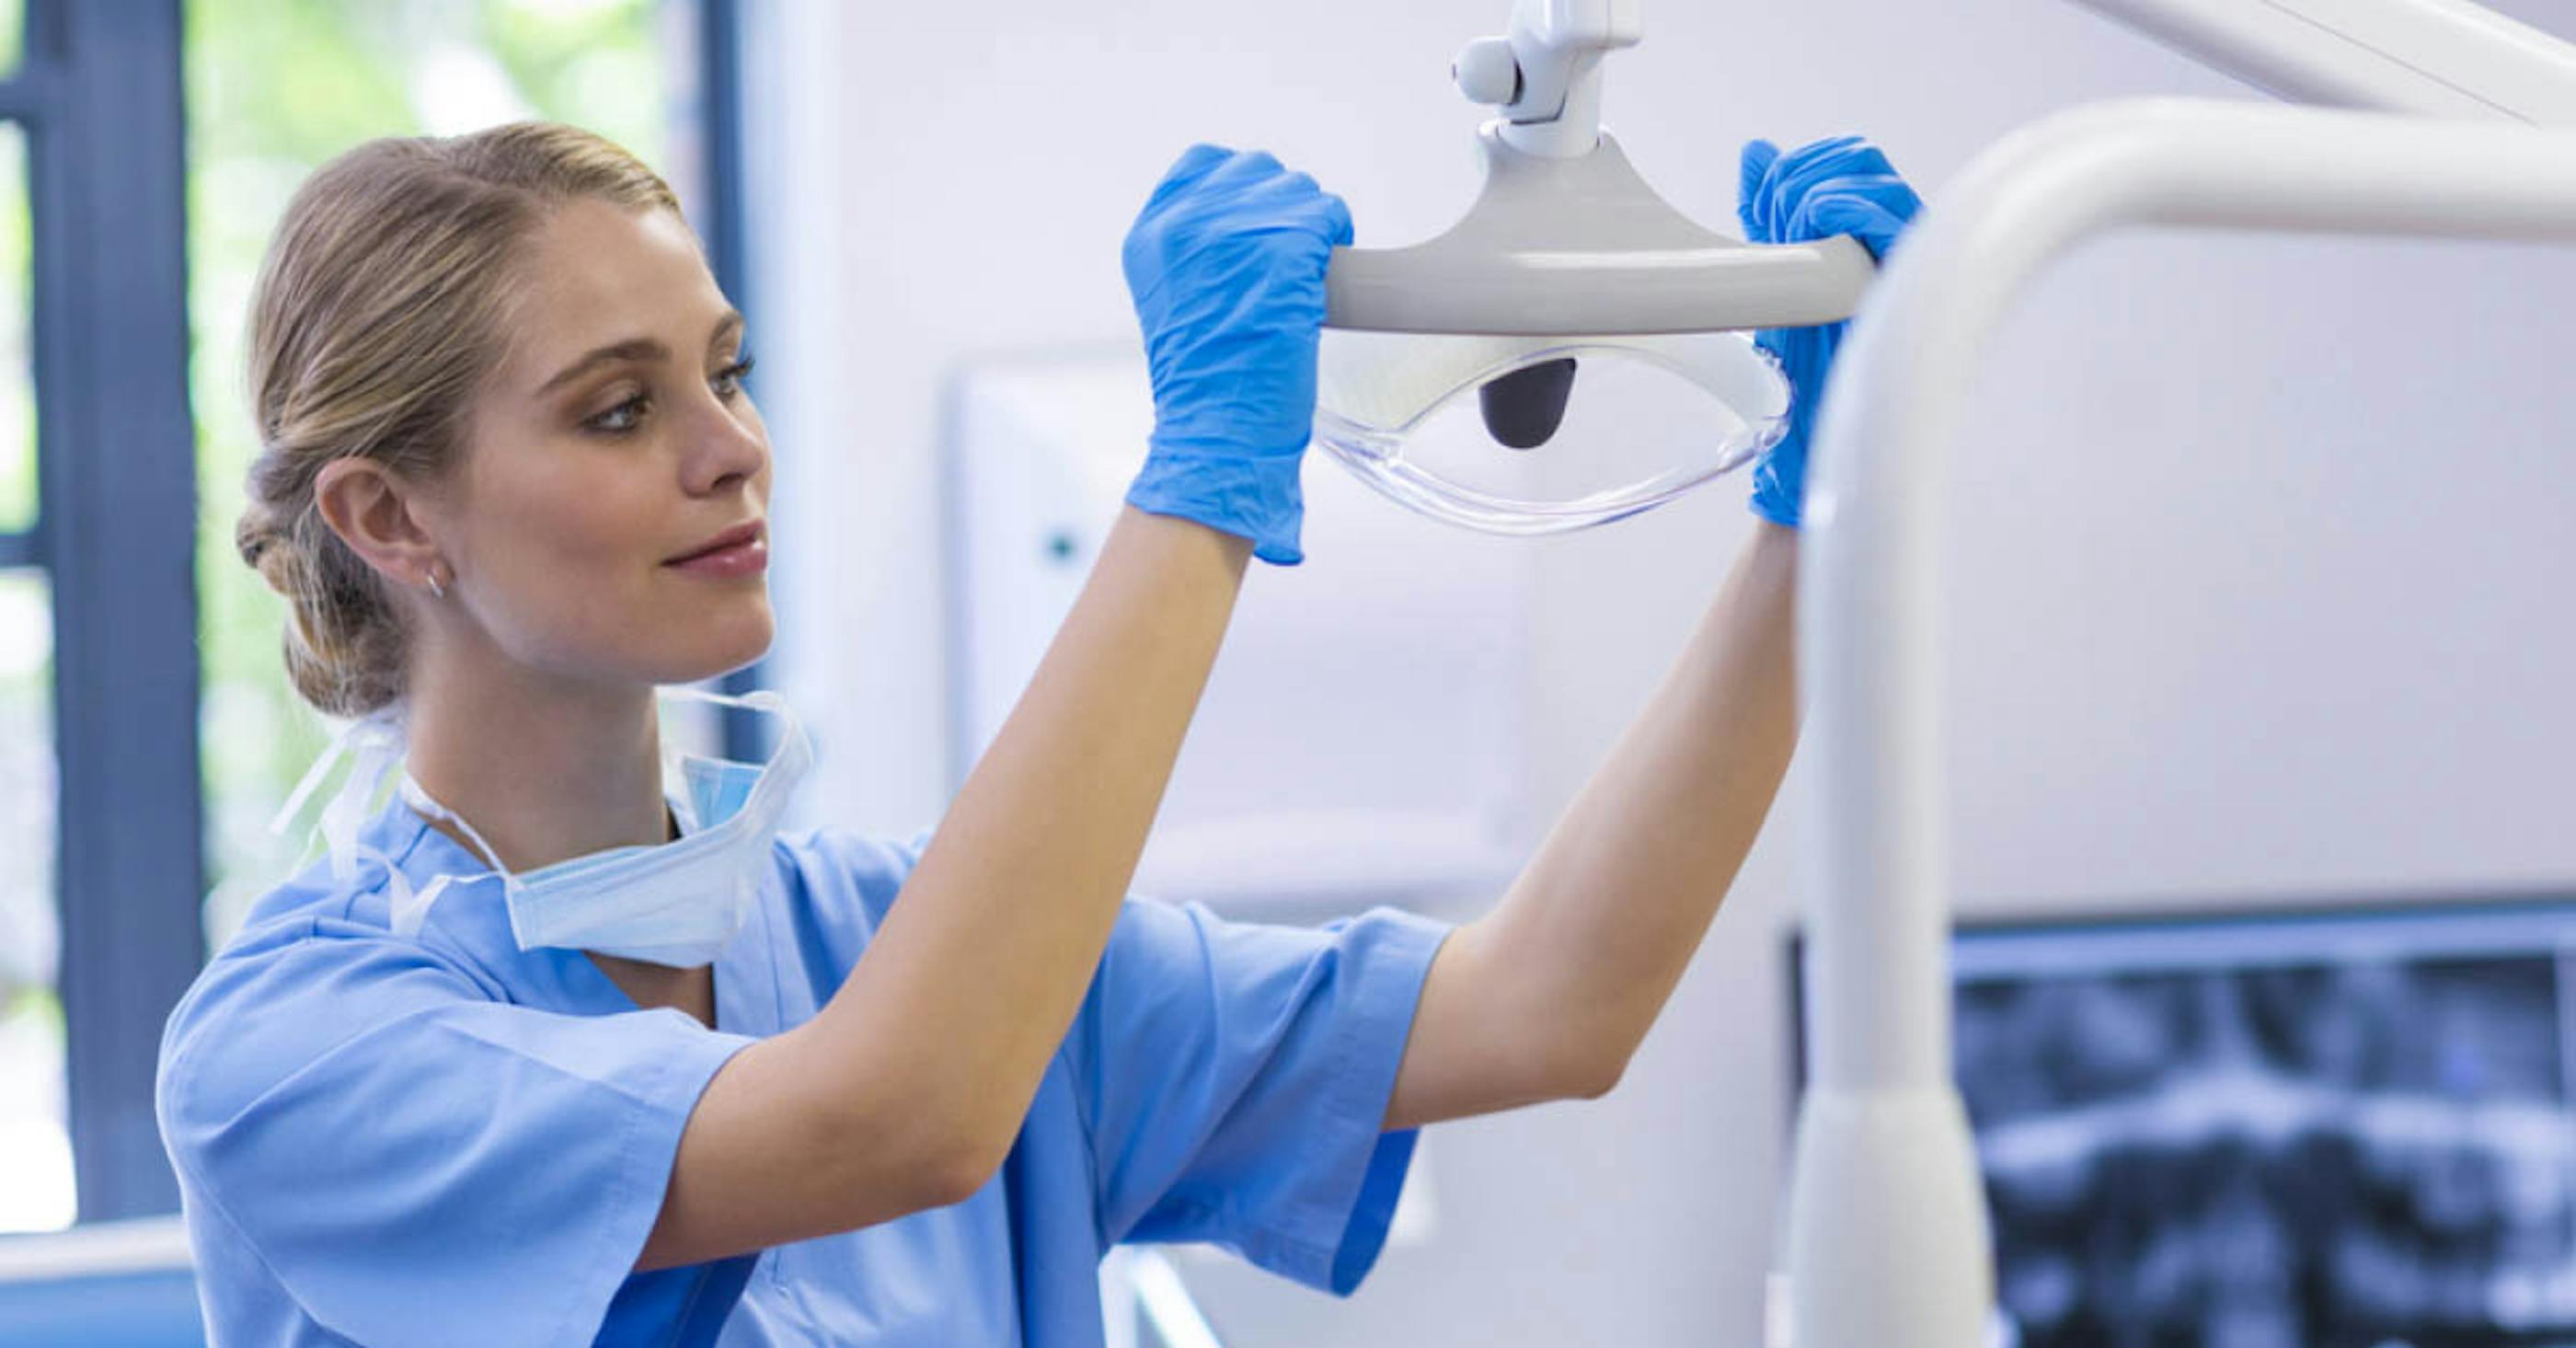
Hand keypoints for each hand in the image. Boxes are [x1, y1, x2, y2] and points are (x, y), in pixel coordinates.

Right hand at [1121, 145, 1353, 565]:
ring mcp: (1235, 231)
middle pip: (1255, 172)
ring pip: (1297, 190)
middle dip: (1280, 208)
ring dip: (1311, 224)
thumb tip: (1244, 220)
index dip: (1241, 189)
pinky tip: (1328, 267)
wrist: (1217, 430)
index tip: (1258, 224)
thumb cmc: (1204, 384)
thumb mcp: (1174, 300)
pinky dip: (1337, 234)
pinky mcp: (1283, 248)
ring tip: (1306, 271)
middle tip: (1290, 256)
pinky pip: (1327, 213)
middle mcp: (1186, 222)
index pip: (1202, 165)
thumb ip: (1195, 249)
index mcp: (1152, 235)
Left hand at [1737, 135, 1921, 527]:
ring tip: (1789, 228)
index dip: (1798, 166)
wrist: (1811, 434)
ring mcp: (1909, 257)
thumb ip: (1768, 212)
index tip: (1759, 205)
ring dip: (1819, 187)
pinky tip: (1816, 224)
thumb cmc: (1800, 364)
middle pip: (1861, 156)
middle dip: (1805, 171)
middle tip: (1769, 215)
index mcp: (1866, 230)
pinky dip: (1848, 206)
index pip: (1846, 157)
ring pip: (1875, 177)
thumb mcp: (1774, 273)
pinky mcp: (1913, 280)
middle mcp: (1894, 237)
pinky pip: (1892, 217)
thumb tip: (1757, 152)